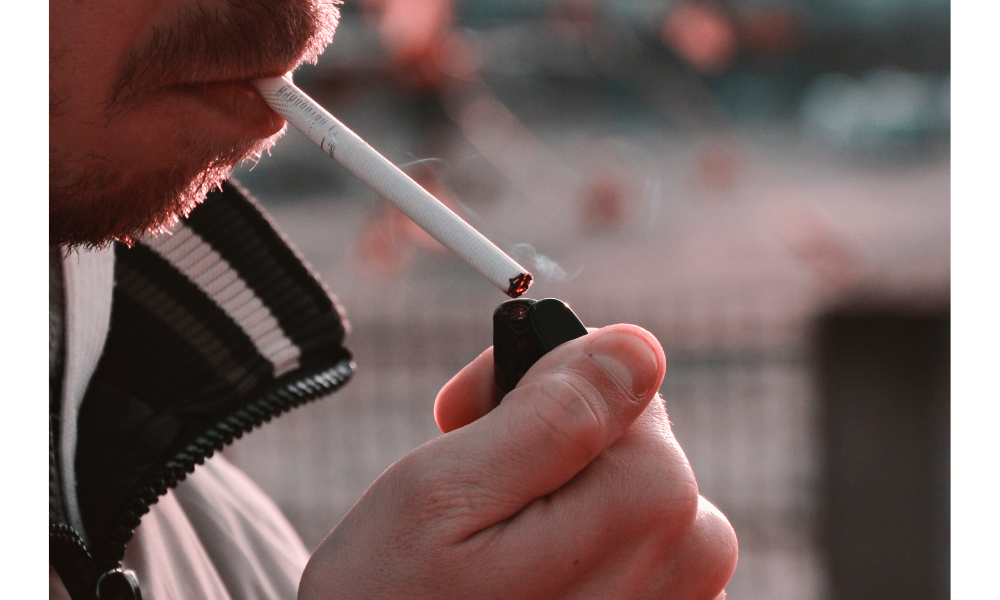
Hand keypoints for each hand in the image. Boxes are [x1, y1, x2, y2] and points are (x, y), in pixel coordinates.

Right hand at [299, 324, 736, 598]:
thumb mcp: (447, 491)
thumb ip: (554, 412)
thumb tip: (637, 347)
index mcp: (651, 500)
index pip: (619, 376)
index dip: (534, 385)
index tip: (466, 422)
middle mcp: (693, 555)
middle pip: (626, 436)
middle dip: (545, 444)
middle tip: (465, 494)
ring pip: (623, 489)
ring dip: (554, 499)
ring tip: (485, 550)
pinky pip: (625, 544)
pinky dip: (570, 546)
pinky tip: (515, 584)